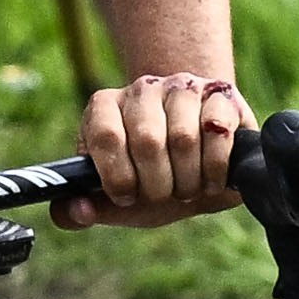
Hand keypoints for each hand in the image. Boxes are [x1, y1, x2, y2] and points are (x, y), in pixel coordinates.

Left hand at [62, 70, 249, 228]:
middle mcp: (142, 89)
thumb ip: (89, 209)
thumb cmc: (154, 180)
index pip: (106, 136)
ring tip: (188, 187)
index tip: (127, 196)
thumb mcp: (120, 199)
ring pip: (184, 138)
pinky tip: (212, 178)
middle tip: (164, 196)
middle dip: (158, 186)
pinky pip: (217, 131)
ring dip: (188, 180)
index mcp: (105, 107)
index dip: (118, 177)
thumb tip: (78, 211)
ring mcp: (183, 87)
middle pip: (147, 141)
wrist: (200, 162)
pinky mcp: (220, 94)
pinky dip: (215, 168)